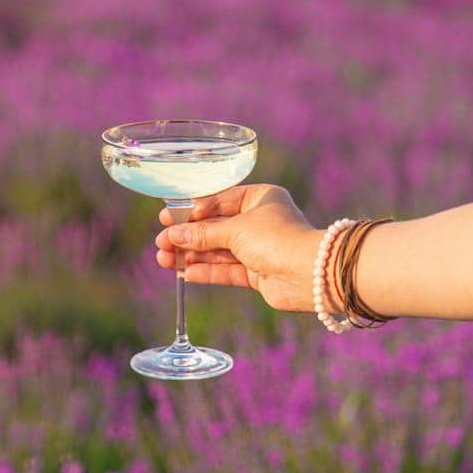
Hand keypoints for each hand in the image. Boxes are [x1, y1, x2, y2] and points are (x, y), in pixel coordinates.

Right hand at [153, 184, 323, 312]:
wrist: (310, 274)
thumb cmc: (276, 238)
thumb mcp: (234, 230)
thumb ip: (202, 234)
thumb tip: (173, 235)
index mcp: (259, 199)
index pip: (218, 201)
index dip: (191, 211)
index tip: (167, 219)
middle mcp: (259, 221)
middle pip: (215, 228)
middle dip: (187, 236)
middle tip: (161, 242)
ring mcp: (259, 248)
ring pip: (217, 251)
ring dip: (191, 255)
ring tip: (164, 260)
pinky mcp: (258, 272)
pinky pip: (226, 270)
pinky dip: (206, 271)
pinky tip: (185, 273)